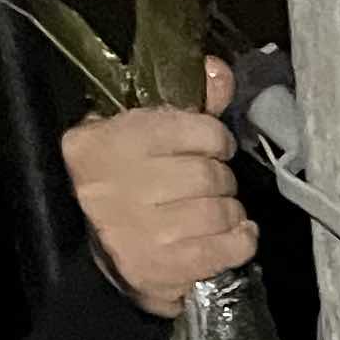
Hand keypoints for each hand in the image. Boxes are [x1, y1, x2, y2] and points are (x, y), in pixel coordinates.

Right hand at [64, 54, 251, 318]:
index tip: (212, 147)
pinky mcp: (155, 268)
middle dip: (222, 179)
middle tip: (212, 185)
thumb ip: (188, 104)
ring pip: (219, 212)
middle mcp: (111, 185)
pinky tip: (233, 236)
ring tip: (216, 211)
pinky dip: (240, 242)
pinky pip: (224, 250)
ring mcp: (133, 231)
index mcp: (105, 141)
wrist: (99, 249)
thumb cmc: (128, 183)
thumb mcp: (144, 134)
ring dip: (230, 212)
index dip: (215, 138)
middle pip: (209, 175)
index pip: (193, 128)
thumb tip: (219, 71)